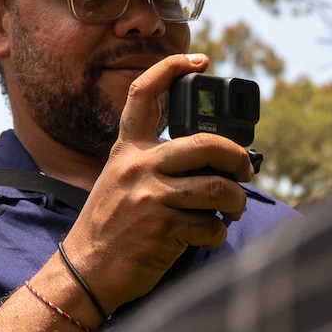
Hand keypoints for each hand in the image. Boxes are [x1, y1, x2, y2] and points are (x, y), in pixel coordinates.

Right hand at [61, 53, 253, 313]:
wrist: (85, 271)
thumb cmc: (110, 226)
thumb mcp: (120, 181)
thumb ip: (155, 164)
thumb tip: (209, 162)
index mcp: (127, 150)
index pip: (144, 95)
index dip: (172, 68)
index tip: (199, 60)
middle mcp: (138, 166)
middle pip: (205, 143)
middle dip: (236, 157)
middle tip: (245, 170)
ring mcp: (150, 195)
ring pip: (218, 188)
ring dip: (236, 201)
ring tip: (233, 209)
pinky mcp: (163, 226)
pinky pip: (210, 224)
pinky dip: (218, 234)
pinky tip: (209, 237)